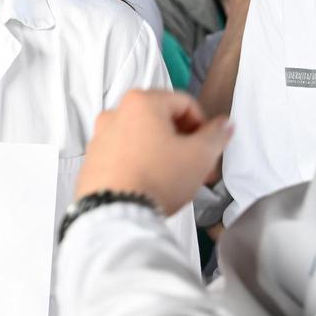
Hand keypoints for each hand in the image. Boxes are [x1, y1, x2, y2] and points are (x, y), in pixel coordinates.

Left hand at [76, 90, 232, 215]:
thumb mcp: (200, 155)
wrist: (115, 212)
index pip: (185, 103)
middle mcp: (114, 113)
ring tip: (179, 178)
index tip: (210, 148)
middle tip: (200, 165)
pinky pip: (124, 154)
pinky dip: (142, 162)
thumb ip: (216, 135)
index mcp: (141, 102)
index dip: (205, 126)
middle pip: (162, 120)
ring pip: (143, 138)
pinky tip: (153, 184)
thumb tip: (223, 124)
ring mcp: (99, 136)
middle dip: (185, 142)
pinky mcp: (92, 159)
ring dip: (165, 153)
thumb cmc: (159, 177)